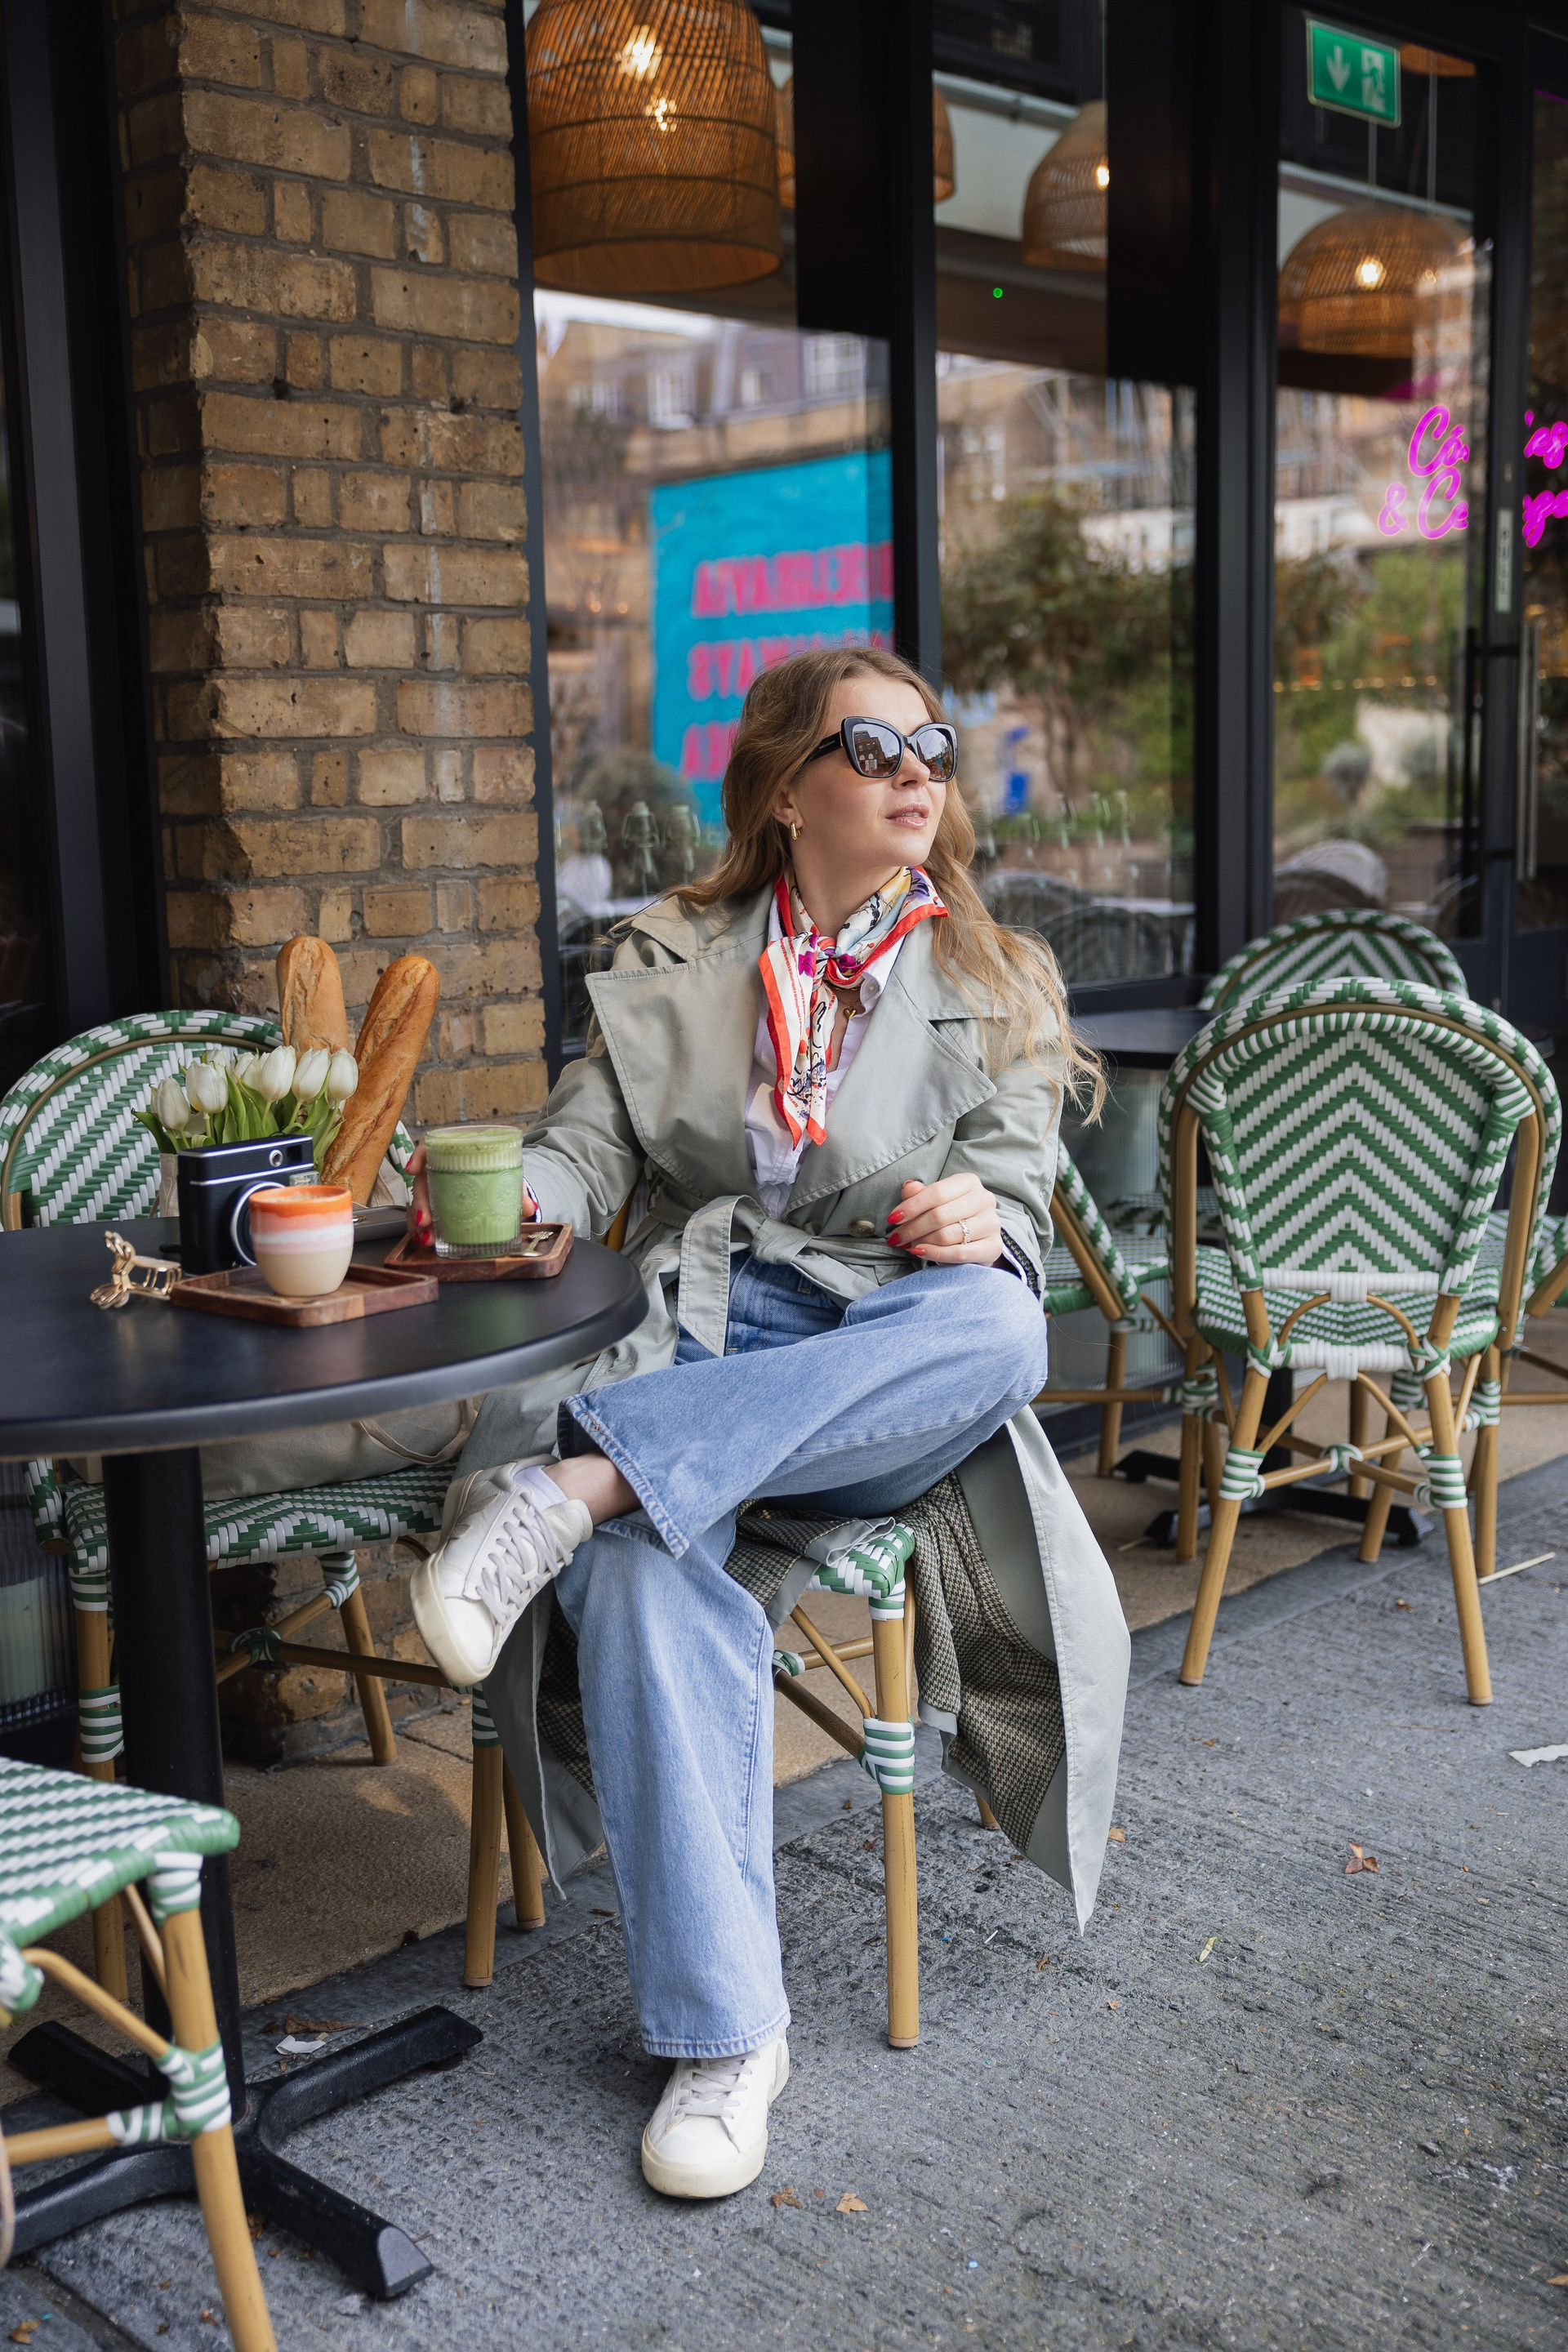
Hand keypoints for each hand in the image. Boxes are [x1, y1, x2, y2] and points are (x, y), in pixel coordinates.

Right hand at [403, 1141, 538, 1246]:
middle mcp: (441, 1172)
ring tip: (426, 1236)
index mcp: (455, 1156)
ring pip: (419, 1202)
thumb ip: (516, 1191)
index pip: (431, 1149)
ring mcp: (436, 1191)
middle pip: (423, 1181)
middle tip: (426, 1218)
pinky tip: (425, 1239)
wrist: (499, 1185)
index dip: (418, 1156)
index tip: (413, 1169)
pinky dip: (421, 1230)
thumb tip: (530, 1207)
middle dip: (420, 1200)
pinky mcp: (436, 1208)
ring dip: (417, 1220)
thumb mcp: (507, 1179)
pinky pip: (422, 1217)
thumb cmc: (497, 1175)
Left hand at [886, 1174, 1003, 1265]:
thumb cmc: (952, 1215)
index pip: (936, 1193)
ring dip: (922, 1242)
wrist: (977, 1238)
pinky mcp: (994, 1246)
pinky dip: (936, 1254)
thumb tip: (908, 1187)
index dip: (912, 1206)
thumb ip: (920, 1194)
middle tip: (896, 1238)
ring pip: (948, 1235)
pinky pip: (959, 1253)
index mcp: (969, 1182)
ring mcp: (991, 1223)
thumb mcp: (935, 1201)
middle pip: (940, 1215)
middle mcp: (984, 1199)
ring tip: (909, 1245)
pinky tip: (921, 1253)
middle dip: (912, 1228)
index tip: (893, 1219)